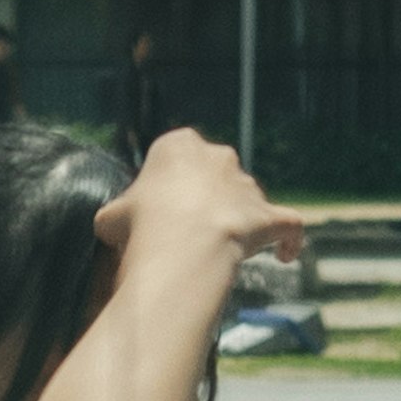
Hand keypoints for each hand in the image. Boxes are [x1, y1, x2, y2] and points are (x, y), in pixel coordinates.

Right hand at [96, 128, 304, 282]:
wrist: (182, 247)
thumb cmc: (141, 228)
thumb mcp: (112, 217)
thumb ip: (121, 215)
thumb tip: (117, 226)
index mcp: (179, 146)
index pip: (175, 159)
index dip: (167, 188)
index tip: (157, 214)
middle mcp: (218, 156)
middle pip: (215, 175)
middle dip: (206, 200)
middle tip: (187, 235)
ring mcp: (247, 185)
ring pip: (246, 199)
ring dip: (237, 221)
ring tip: (222, 253)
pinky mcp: (269, 215)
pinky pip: (287, 225)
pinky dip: (289, 239)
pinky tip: (286, 254)